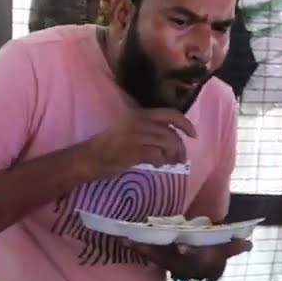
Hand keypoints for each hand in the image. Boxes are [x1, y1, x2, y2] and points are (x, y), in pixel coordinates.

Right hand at [81, 107, 197, 177]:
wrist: (88, 158)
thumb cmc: (107, 146)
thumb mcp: (128, 130)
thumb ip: (148, 130)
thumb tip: (170, 139)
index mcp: (139, 114)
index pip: (170, 114)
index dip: (185, 124)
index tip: (193, 135)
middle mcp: (139, 122)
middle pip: (171, 132)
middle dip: (180, 146)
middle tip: (181, 158)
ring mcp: (136, 136)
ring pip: (167, 144)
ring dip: (172, 156)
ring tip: (170, 163)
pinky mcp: (133, 151)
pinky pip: (157, 155)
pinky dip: (161, 162)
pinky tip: (157, 166)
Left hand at [131, 238, 252, 280]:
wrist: (199, 268)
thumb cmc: (211, 255)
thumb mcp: (223, 251)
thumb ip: (233, 246)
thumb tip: (249, 243)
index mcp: (193, 259)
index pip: (191, 255)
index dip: (188, 251)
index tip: (183, 246)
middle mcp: (177, 261)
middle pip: (164, 255)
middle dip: (151, 250)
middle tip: (137, 242)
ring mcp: (165, 260)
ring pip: (151, 253)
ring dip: (137, 247)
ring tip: (123, 239)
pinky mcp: (156, 256)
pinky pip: (144, 250)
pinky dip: (134, 245)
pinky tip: (120, 237)